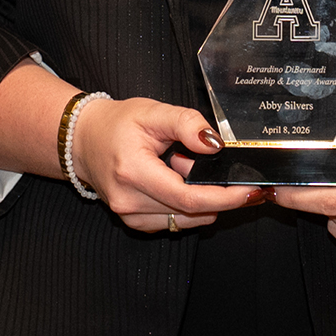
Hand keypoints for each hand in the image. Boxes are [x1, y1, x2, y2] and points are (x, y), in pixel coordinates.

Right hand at [70, 97, 264, 232]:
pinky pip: (175, 221)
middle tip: (212, 165)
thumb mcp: (153, 111)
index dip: (225, 197)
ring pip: (187, 219)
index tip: (251, 191)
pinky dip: (187, 205)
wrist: (84, 140)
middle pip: (191, 211)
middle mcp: (129, 202)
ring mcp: (130, 217)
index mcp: (133, 172)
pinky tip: (177, 181)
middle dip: (214, 192)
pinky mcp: (135, 224)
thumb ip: (186, 123)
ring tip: (184, 166)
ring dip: (200, 198)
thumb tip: (215, 144)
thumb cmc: (117, 124)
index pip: (188, 197)